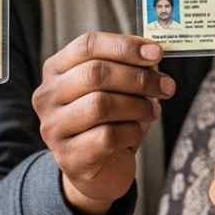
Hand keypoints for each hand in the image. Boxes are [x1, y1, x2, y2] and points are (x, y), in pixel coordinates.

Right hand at [32, 31, 173, 214]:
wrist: (100, 169)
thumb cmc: (111, 119)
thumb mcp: (117, 88)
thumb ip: (132, 67)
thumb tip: (154, 53)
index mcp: (57, 69)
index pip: (88, 45)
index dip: (125, 46)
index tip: (156, 52)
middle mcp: (47, 96)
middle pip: (95, 74)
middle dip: (138, 78)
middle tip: (166, 86)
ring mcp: (53, 127)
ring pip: (100, 105)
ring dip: (137, 105)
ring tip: (153, 111)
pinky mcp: (68, 156)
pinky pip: (107, 137)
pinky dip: (132, 131)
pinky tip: (136, 132)